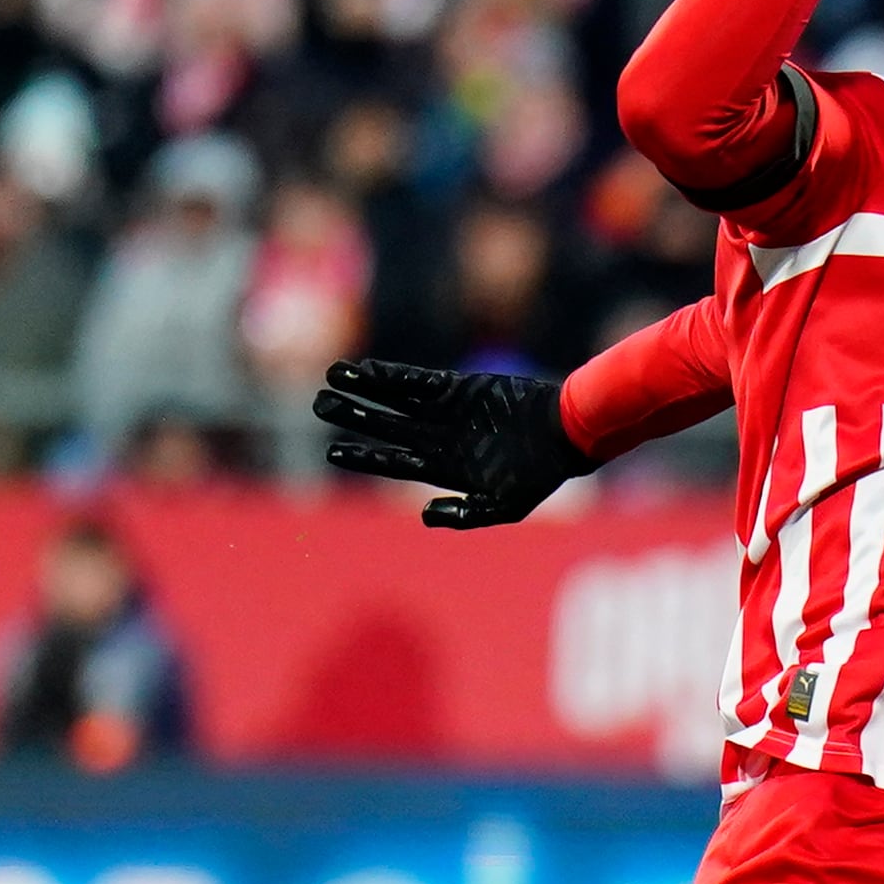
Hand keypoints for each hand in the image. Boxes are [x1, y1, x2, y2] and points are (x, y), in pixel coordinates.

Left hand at [313, 360, 593, 528]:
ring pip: (394, 399)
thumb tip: (423, 514)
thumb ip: (464, 514)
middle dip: (353, 415)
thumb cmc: (539, 475)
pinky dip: (391, 374)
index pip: (393, 461)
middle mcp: (438, 437)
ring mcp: (446, 410)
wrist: (565, 432)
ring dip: (365, 389)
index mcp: (443, 467)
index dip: (363, 455)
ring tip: (331, 377)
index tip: (332, 450)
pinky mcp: (457, 387)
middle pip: (385, 426)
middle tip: (318, 404)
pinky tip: (366, 368)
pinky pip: (417, 379)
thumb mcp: (504, 506)